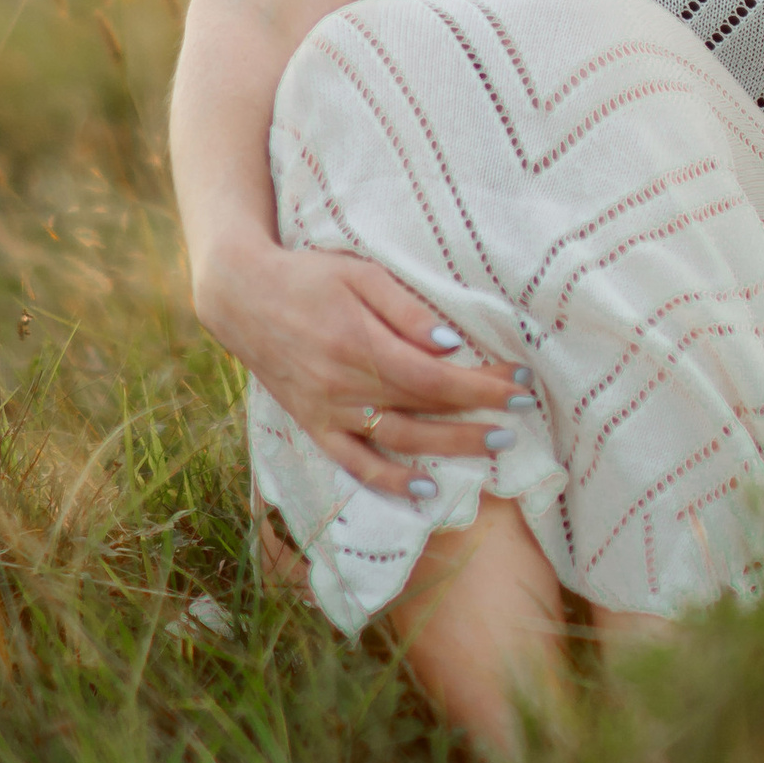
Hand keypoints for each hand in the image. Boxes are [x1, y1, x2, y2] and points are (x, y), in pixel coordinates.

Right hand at [197, 236, 520, 501]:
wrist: (242, 296)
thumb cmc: (307, 276)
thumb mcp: (360, 274)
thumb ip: (407, 310)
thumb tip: (451, 345)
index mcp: (361, 344)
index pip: (436, 376)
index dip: (482, 385)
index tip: (519, 384)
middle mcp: (346, 386)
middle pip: (426, 407)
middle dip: (479, 412)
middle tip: (522, 414)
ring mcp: (329, 411)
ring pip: (399, 439)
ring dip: (450, 446)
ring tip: (494, 445)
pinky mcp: (314, 425)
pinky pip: (354, 463)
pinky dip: (389, 481)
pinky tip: (425, 488)